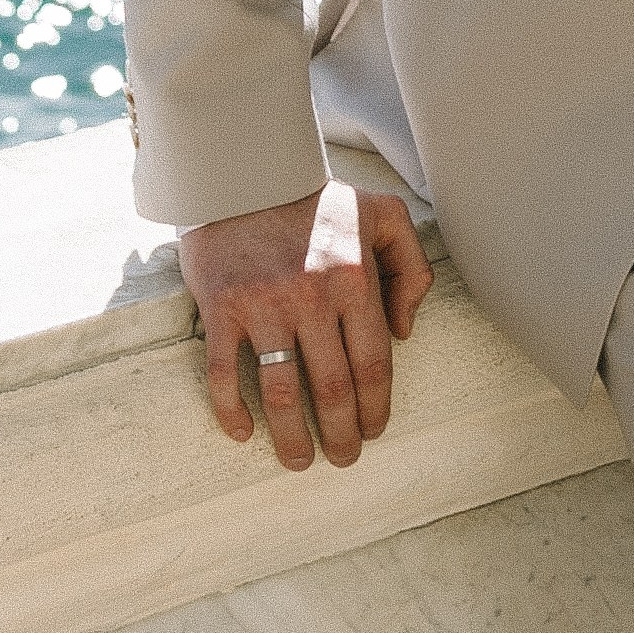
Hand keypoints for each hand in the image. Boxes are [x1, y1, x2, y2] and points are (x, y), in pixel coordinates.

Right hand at [178, 181, 433, 470]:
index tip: (375, 430)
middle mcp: (313, 296)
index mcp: (355, 277)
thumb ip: (411, 266)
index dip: (376, 406)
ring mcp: (264, 305)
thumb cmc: (319, 200)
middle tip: (344, 459)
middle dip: (342, 433)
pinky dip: (231, 411)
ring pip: (282, 392)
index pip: (374, 361)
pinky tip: (244, 434)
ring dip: (292, 437)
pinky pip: (225, 374)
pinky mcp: (222, 308)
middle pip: (333, 387)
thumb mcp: (384, 214)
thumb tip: (405, 331)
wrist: (247, 172)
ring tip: (301, 460)